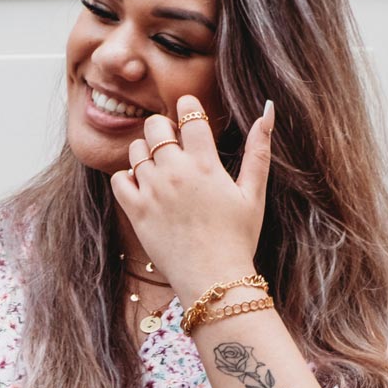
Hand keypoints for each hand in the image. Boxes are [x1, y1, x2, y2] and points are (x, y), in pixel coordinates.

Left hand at [110, 93, 273, 302]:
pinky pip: (119, 179)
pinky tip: (144, 187)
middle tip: (173, 145)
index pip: (189, 113)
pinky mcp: (136, 212)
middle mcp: (175, 172)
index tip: (189, 116)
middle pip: (156, 126)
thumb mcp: (254, 193)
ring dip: (146, 153)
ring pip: (136, 150)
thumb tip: (268, 109)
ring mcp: (152, 191)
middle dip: (164, 129)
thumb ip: (259, 150)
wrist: (213, 279)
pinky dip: (128, 178)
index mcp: (205, 163)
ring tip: (160, 169)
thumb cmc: (238, 238)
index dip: (188, 108)